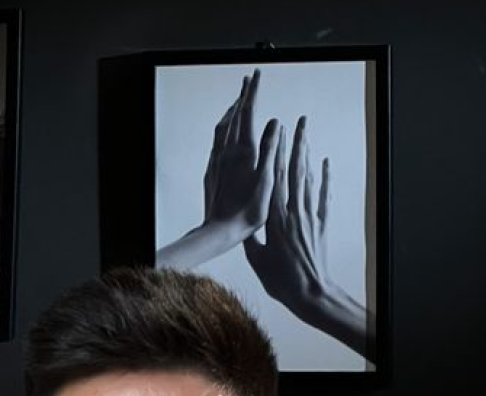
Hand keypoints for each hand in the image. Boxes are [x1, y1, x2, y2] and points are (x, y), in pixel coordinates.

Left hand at [201, 68, 277, 237]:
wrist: (220, 230)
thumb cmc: (247, 212)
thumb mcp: (266, 180)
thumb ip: (270, 149)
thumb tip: (274, 122)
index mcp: (243, 152)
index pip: (248, 113)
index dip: (253, 93)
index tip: (256, 75)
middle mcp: (227, 151)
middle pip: (234, 115)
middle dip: (242, 96)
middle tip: (248, 80)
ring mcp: (217, 160)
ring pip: (223, 127)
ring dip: (232, 110)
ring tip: (238, 101)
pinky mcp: (211, 170)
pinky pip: (217, 141)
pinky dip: (224, 127)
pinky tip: (226, 130)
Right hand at [243, 116, 370, 356]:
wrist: (311, 294)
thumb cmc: (281, 281)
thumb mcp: (257, 261)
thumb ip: (251, 239)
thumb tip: (241, 225)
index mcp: (274, 220)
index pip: (273, 181)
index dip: (274, 155)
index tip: (274, 136)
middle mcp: (293, 213)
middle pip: (293, 172)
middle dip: (295, 146)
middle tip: (296, 124)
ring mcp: (310, 218)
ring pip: (308, 180)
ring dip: (308, 155)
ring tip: (306, 135)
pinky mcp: (321, 225)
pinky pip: (324, 196)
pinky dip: (324, 178)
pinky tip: (325, 163)